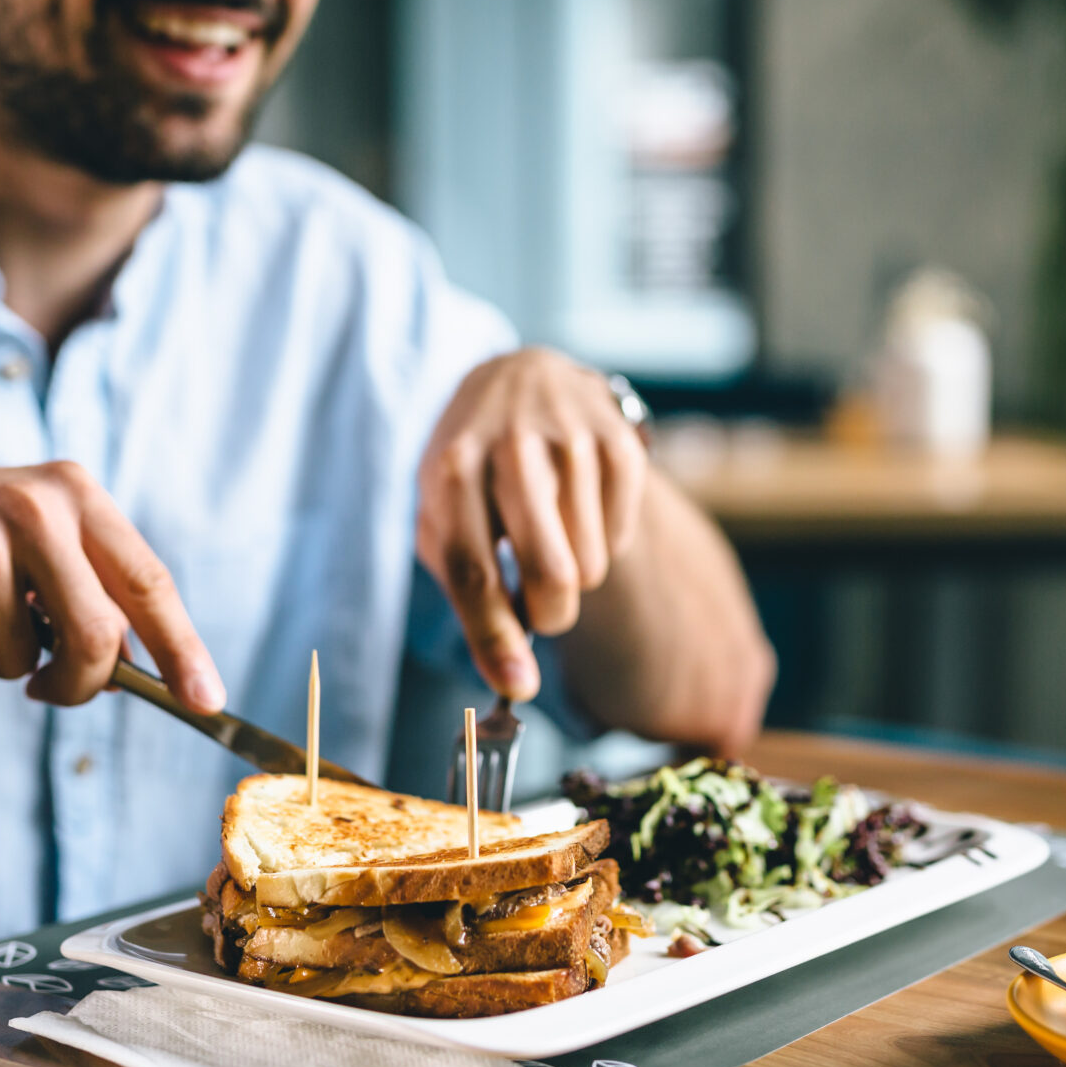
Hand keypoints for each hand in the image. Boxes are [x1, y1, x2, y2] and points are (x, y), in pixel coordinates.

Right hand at [0, 462, 224, 709]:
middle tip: (48, 686)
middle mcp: (34, 507)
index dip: (183, 650)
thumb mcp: (29, 539)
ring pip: (27, 665)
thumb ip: (91, 588)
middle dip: (80, 683)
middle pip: (100, 639)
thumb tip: (152, 669)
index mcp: (73, 492)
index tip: (208, 703)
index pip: (150, 582)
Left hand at [417, 347, 647, 699]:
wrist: (518, 379)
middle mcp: (510, 448)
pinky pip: (622, 537)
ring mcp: (570, 439)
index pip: (474, 572)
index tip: (519, 688)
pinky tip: (579, 507)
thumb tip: (513, 678)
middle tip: (544, 610)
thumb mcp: (443, 515)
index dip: (495, 638)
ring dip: (574, 575)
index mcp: (450, 470)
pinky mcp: (618, 438)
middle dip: (551, 616)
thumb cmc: (472, 470)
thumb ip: (468, 594)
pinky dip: (604, 542)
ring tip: (551, 533)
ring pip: (590, 566)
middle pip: (549, 574)